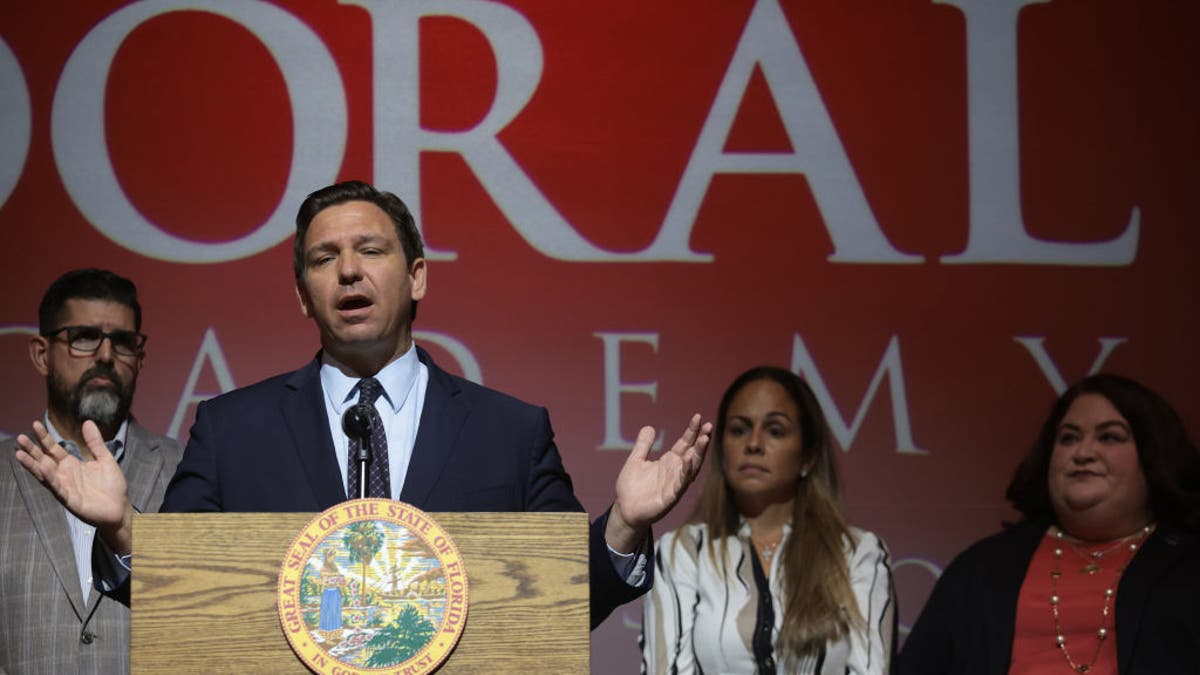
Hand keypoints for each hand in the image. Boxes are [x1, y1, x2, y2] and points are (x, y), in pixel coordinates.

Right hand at [15, 419, 133, 553]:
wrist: (120, 508)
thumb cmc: (111, 485)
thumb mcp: (105, 459)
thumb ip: (95, 443)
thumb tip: (87, 422)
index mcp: (72, 465)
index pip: (53, 449)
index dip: (45, 438)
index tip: (35, 424)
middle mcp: (64, 475)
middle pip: (44, 460)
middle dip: (32, 449)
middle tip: (20, 437)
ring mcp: (65, 488)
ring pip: (45, 475)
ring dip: (33, 465)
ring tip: (20, 454)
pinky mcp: (70, 500)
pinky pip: (58, 488)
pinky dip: (51, 479)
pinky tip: (43, 469)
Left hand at [605, 413, 711, 552]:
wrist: (624, 510)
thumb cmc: (631, 487)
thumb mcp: (635, 461)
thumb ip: (643, 445)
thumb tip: (649, 427)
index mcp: (669, 462)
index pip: (685, 443)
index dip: (692, 431)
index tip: (698, 416)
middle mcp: (676, 471)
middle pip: (693, 453)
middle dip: (701, 440)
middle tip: (709, 425)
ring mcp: (675, 484)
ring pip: (691, 467)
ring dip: (699, 454)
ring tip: (705, 439)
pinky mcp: (671, 497)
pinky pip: (681, 484)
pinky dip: (685, 473)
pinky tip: (687, 460)